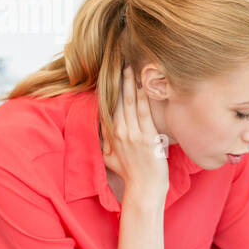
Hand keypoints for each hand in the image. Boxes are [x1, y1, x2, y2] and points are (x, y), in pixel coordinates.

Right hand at [101, 67, 168, 205]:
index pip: (107, 106)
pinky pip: (144, 112)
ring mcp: (132, 134)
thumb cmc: (129, 174)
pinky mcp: (147, 138)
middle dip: (117, 80)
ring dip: (129, 83)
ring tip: (129, 66)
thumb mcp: (109, 158)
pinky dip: (143, 97)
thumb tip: (100, 129)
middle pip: (116, 100)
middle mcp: (118, 132)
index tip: (108, 72)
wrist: (144, 189)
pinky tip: (143, 84)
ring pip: (129, 103)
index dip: (108, 89)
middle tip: (119, 60)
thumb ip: (104, 141)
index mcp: (110, 135)